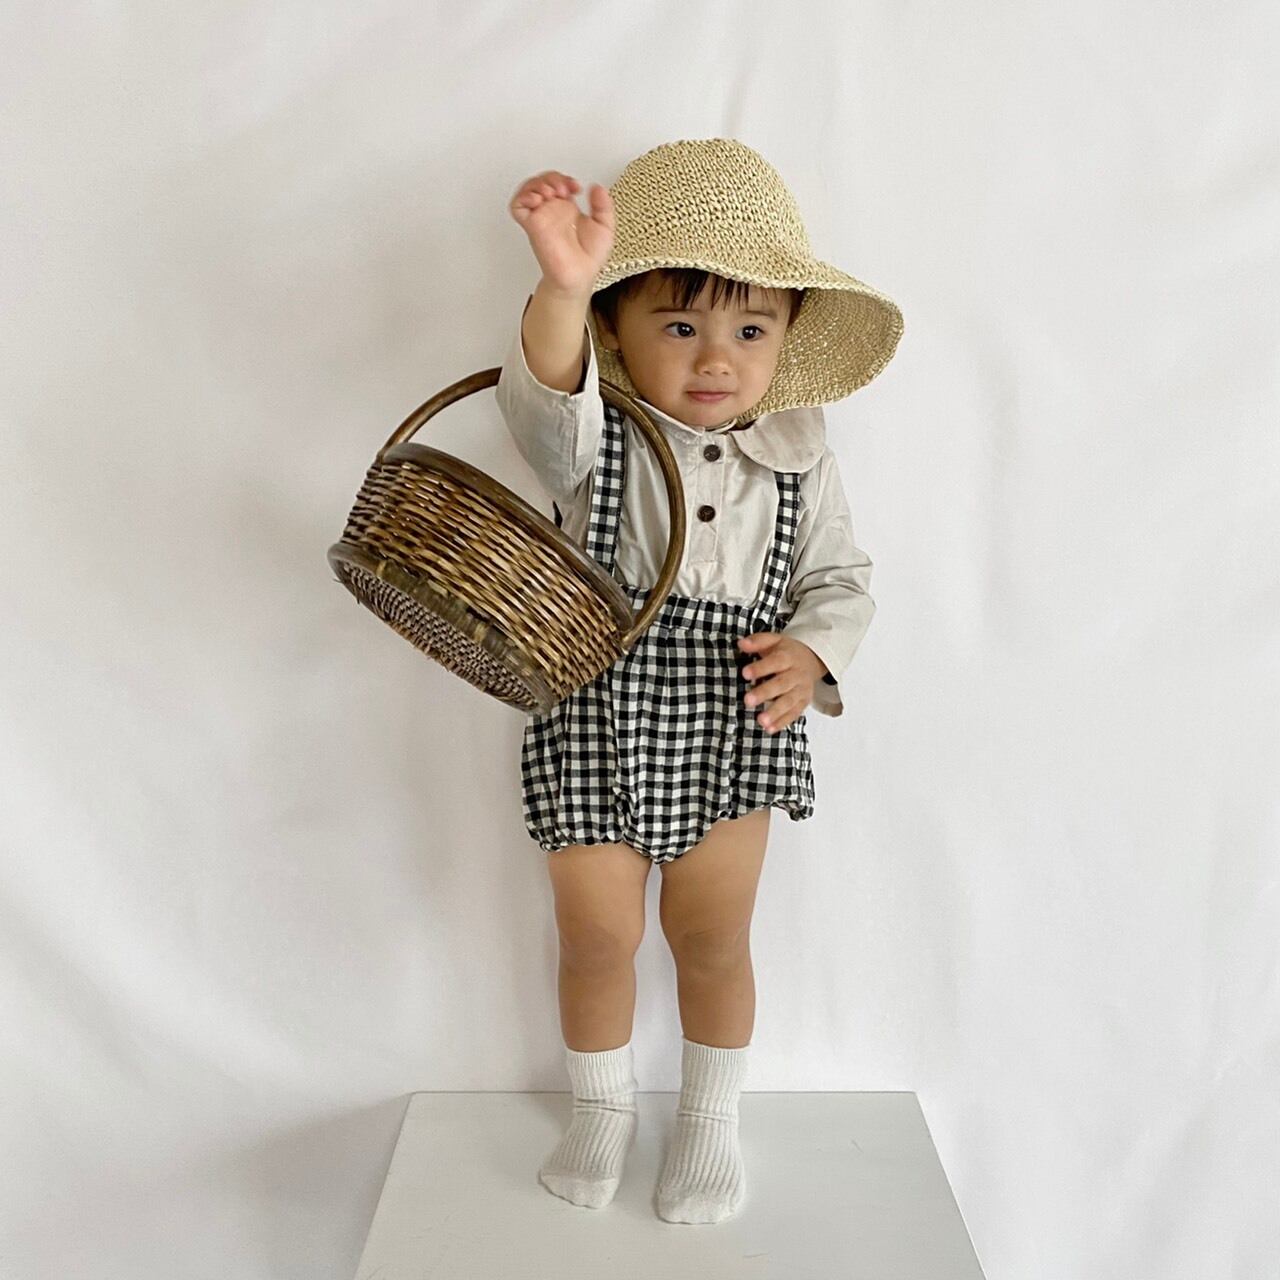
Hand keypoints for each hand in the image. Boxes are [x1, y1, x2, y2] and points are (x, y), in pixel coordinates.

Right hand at [508, 170, 614, 296]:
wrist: (579, 276)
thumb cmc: (589, 258)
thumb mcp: (605, 226)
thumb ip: (603, 205)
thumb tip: (596, 187)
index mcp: (567, 208)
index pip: (558, 182)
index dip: (565, 178)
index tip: (576, 187)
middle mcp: (552, 211)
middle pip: (542, 181)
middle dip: (551, 178)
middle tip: (563, 189)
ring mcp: (541, 217)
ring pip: (528, 189)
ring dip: (537, 184)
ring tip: (551, 192)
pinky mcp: (532, 226)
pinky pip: (517, 207)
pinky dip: (522, 198)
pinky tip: (537, 200)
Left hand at [737, 633, 827, 733]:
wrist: (812, 659)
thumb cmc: (787, 651)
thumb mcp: (774, 640)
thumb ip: (757, 641)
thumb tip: (741, 643)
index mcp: (788, 657)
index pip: (775, 662)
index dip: (760, 668)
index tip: (745, 673)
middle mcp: (796, 674)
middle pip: (781, 684)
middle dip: (765, 693)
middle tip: (748, 701)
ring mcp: (801, 689)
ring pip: (788, 701)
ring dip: (775, 712)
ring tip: (761, 721)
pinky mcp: (803, 702)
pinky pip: (794, 713)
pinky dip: (782, 722)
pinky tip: (770, 729)